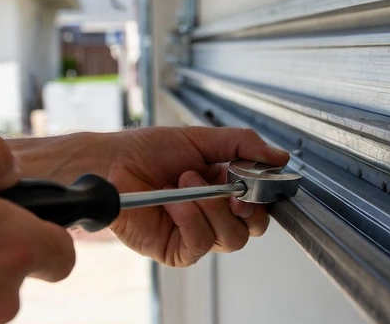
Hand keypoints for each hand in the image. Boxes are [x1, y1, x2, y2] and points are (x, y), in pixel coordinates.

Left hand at [20, 127, 288, 266]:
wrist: (111, 163)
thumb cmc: (146, 151)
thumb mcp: (202, 139)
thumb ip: (243, 145)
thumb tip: (278, 157)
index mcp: (224, 189)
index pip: (260, 205)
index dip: (264, 196)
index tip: (260, 179)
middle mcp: (213, 214)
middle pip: (253, 228)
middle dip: (246, 206)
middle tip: (231, 185)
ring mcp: (196, 234)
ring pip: (231, 239)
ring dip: (212, 206)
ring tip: (188, 181)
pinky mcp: (177, 250)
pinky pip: (200, 243)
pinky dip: (192, 219)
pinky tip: (177, 201)